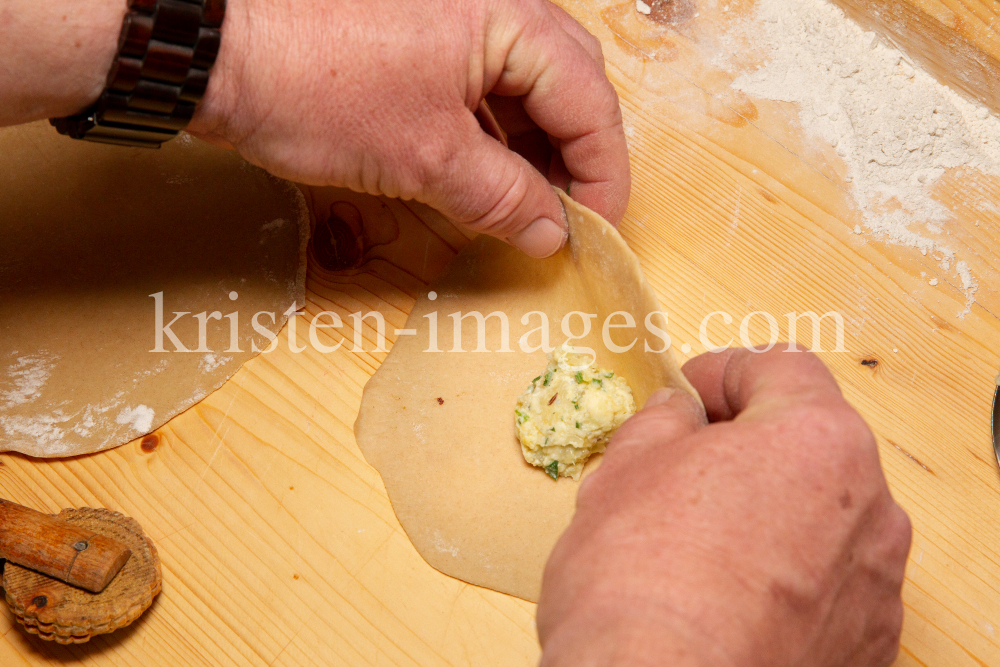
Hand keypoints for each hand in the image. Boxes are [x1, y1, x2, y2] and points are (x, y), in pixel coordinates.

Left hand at [188, 0, 630, 256]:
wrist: (213, 48)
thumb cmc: (318, 90)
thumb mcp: (425, 159)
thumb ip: (504, 199)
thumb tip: (553, 234)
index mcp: (512, 20)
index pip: (591, 102)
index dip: (603, 175)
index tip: (596, 232)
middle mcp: (495, 6)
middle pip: (568, 85)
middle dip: (574, 158)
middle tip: (567, 220)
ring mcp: (456, 17)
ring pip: (524, 86)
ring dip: (533, 149)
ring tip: (525, 208)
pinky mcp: (420, 35)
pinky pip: (480, 84)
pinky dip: (492, 134)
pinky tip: (484, 177)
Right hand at [537, 348, 911, 666]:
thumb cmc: (639, 583)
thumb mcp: (625, 469)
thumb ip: (661, 423)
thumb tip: (675, 416)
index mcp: (817, 440)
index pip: (781, 367)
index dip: (722, 372)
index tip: (689, 394)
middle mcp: (869, 507)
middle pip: (809, 443)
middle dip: (747, 445)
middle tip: (684, 464)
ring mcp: (872, 583)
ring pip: (821, 516)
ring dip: (769, 511)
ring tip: (700, 540)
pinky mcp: (864, 645)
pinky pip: (827, 584)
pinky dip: (787, 576)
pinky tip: (728, 596)